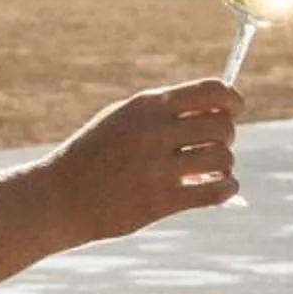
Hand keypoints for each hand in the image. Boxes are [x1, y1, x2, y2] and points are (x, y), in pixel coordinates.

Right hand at [48, 78, 242, 239]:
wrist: (58, 198)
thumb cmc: (93, 155)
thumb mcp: (122, 119)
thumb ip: (165, 111)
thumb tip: (218, 108)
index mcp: (145, 106)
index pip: (211, 91)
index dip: (232, 100)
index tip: (234, 109)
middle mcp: (153, 133)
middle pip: (222, 125)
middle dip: (226, 136)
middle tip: (213, 146)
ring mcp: (156, 169)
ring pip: (222, 159)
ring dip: (225, 166)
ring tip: (211, 171)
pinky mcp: (159, 202)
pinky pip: (215, 192)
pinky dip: (226, 190)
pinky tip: (220, 190)